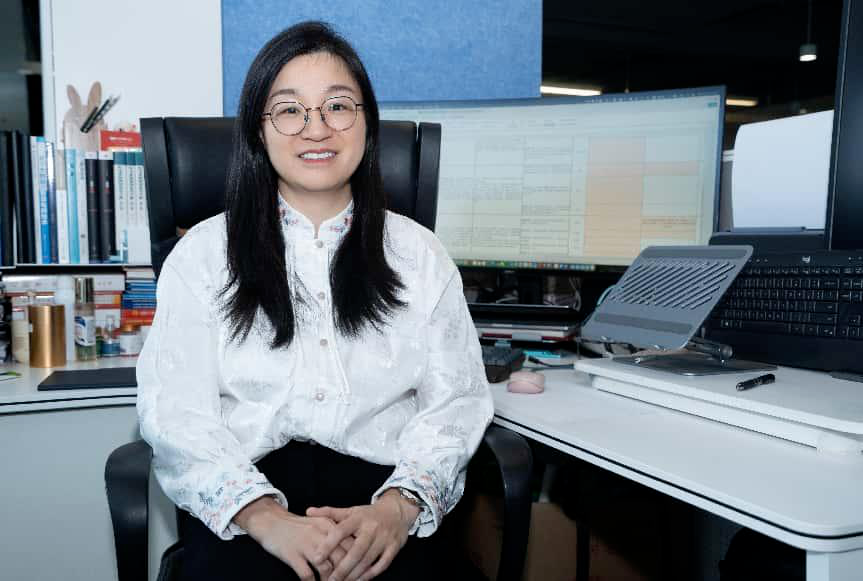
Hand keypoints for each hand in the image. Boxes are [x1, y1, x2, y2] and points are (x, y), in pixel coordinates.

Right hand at [233, 496, 351, 580]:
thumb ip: (334, 536)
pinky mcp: (292, 554)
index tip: (359, 572)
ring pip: (326, 568)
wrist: (271, 521)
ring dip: (330, 580)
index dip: (356, 561)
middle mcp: (319, 534)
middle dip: (346, 574)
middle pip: (341, 558)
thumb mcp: (318, 524)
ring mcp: (305, 544)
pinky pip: (307, 574)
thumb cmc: (297, 526)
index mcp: (328, 525)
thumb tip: (353, 552)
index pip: (350, 545)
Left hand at [306, 489, 419, 580]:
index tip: (316, 558)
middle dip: (342, 568)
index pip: (340, 531)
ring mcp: (384, 538)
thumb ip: (330, 512)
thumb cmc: (369, 514)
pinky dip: (371, 574)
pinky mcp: (393, 547)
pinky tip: (360, 580)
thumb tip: (308, 511)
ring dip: (354, 574)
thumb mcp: (351, 511)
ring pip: (368, 560)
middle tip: (329, 580)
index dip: (327, 545)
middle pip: (356, 551)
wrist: (397, 511)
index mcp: (358, 518)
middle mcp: (371, 528)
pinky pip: (382, 564)